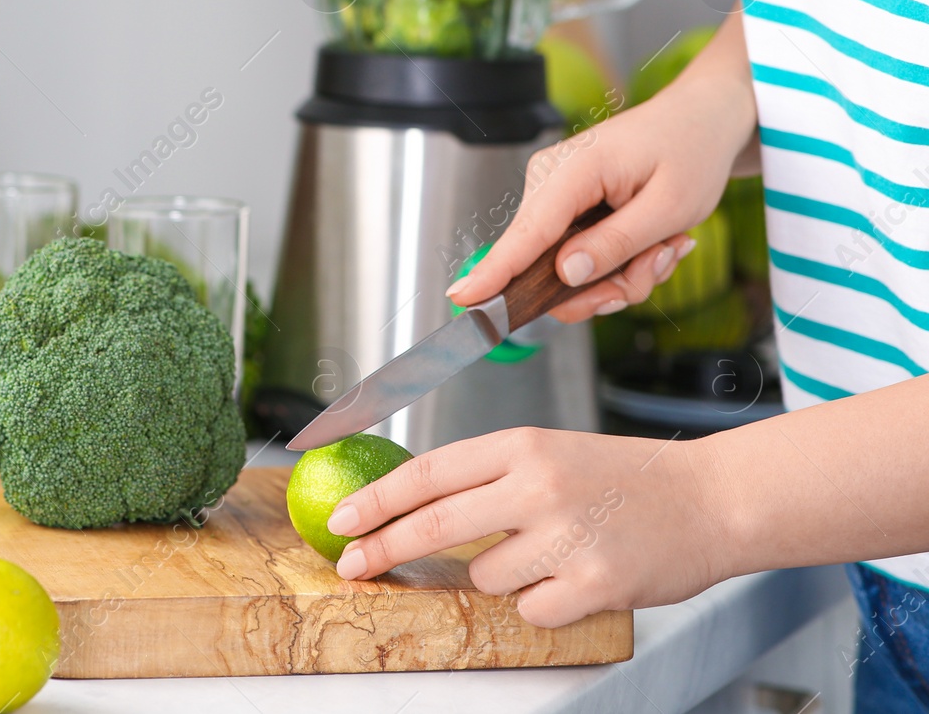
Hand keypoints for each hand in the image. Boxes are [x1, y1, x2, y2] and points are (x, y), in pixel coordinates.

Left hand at [326, 427, 735, 627]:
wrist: (713, 500)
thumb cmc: (623, 480)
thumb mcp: (550, 454)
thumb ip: (488, 477)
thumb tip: (411, 506)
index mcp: (522, 445)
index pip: (427, 472)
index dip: (376, 499)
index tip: (340, 519)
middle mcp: (538, 485)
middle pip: (433, 523)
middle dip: (383, 547)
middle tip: (350, 565)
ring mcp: (567, 536)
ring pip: (484, 574)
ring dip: (501, 575)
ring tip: (551, 553)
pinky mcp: (594, 584)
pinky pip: (530, 608)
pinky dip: (544, 602)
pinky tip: (579, 577)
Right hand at [446, 16, 756, 321]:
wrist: (700, 120)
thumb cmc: (690, 151)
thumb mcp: (670, 207)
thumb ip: (616, 243)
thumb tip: (565, 274)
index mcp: (573, 170)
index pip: (527, 233)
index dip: (495, 272)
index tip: (463, 299)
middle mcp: (550, 180)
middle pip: (549, 267)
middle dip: (608, 284)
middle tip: (657, 267)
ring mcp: (554, 194)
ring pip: (568, 270)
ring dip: (622, 274)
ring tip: (664, 248)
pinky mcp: (564, 208)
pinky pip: (578, 258)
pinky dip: (618, 263)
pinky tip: (652, 243)